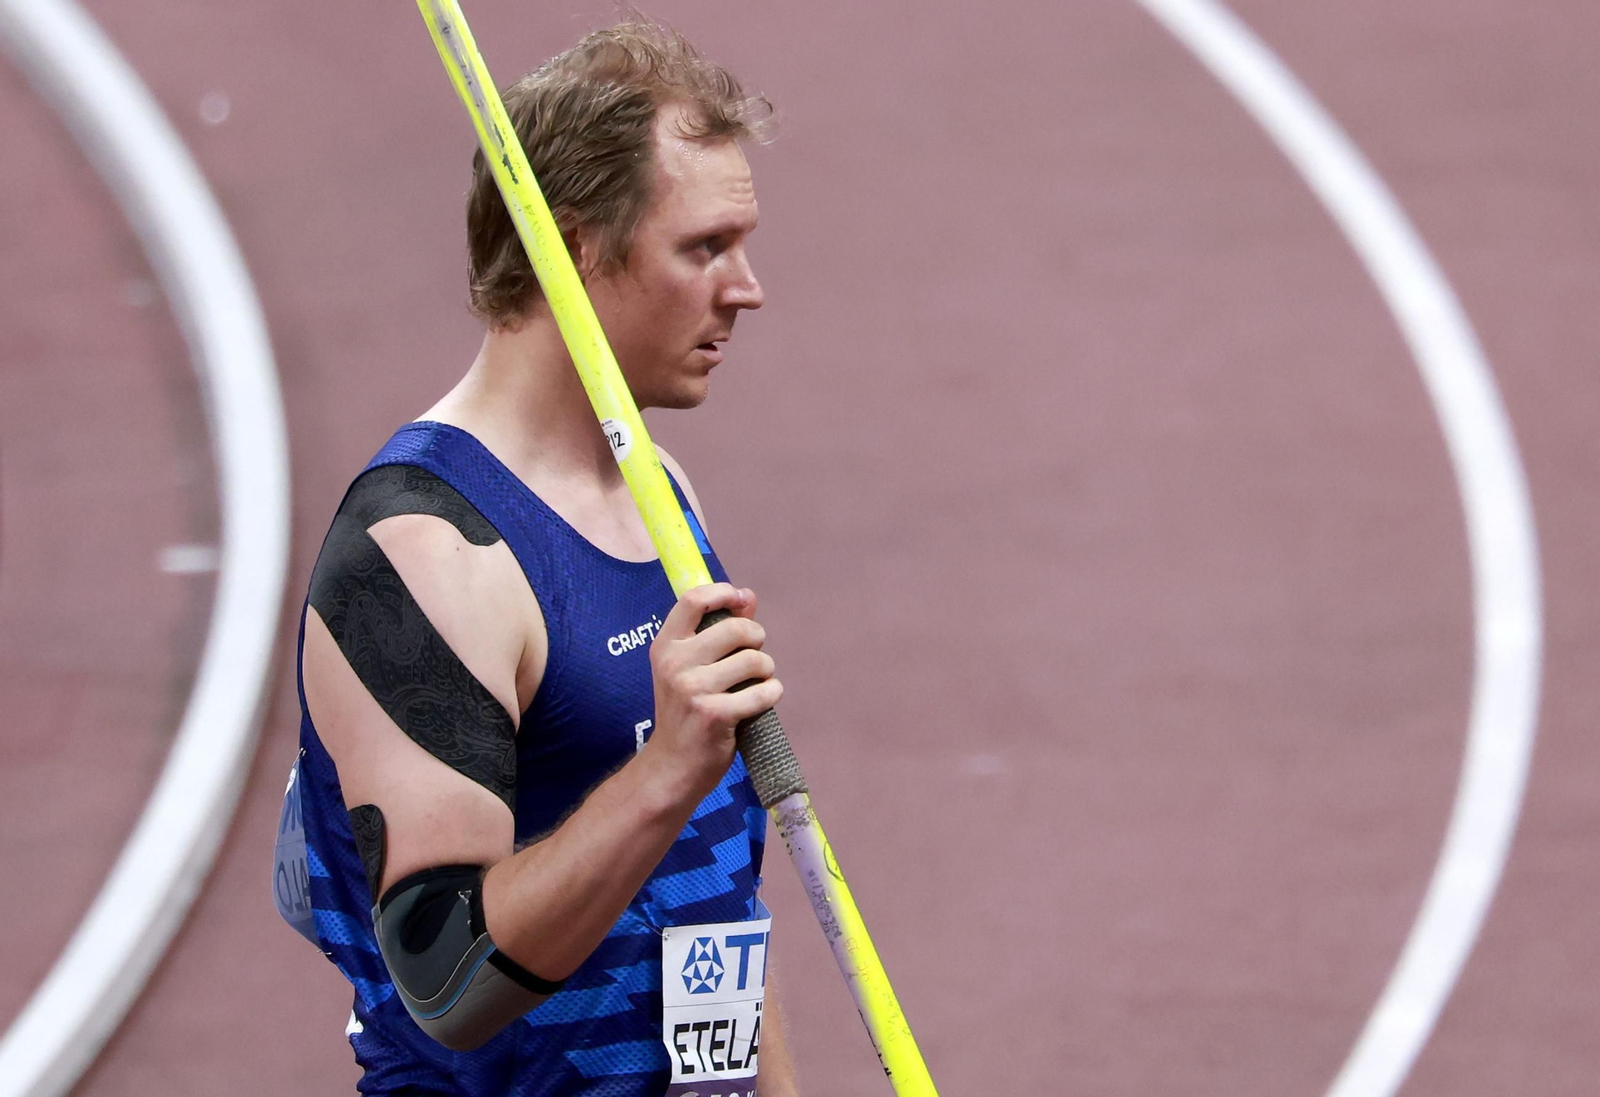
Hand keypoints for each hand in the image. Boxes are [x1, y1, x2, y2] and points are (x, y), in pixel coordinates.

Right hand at [646, 583, 781, 797]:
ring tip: (757, 682)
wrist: (671, 766)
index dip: (725, 593)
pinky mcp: (714, 714)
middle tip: (754, 657)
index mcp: (665, 645)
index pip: (694, 599)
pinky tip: (763, 699)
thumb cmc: (686, 711)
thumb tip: (748, 596)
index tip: (742, 601)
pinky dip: (771, 693)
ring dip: (766, 670)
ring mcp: (693, 689)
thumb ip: (717, 630)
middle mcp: (675, 663)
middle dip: (756, 638)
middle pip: (736, 628)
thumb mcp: (689, 667)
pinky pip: (762, 692)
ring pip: (754, 660)